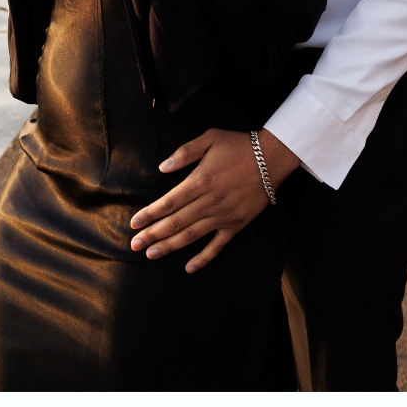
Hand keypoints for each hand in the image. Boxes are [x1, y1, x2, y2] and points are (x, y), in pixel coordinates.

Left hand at [128, 128, 298, 271]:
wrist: (272, 159)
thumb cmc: (239, 146)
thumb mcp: (209, 139)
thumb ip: (184, 153)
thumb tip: (162, 167)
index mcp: (200, 181)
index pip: (168, 203)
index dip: (150, 214)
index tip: (134, 223)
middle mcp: (209, 202)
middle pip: (175, 223)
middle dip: (152, 235)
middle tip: (135, 245)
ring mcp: (223, 216)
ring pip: (191, 236)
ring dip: (170, 246)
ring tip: (151, 254)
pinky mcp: (236, 224)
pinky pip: (218, 246)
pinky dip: (204, 258)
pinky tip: (190, 267)